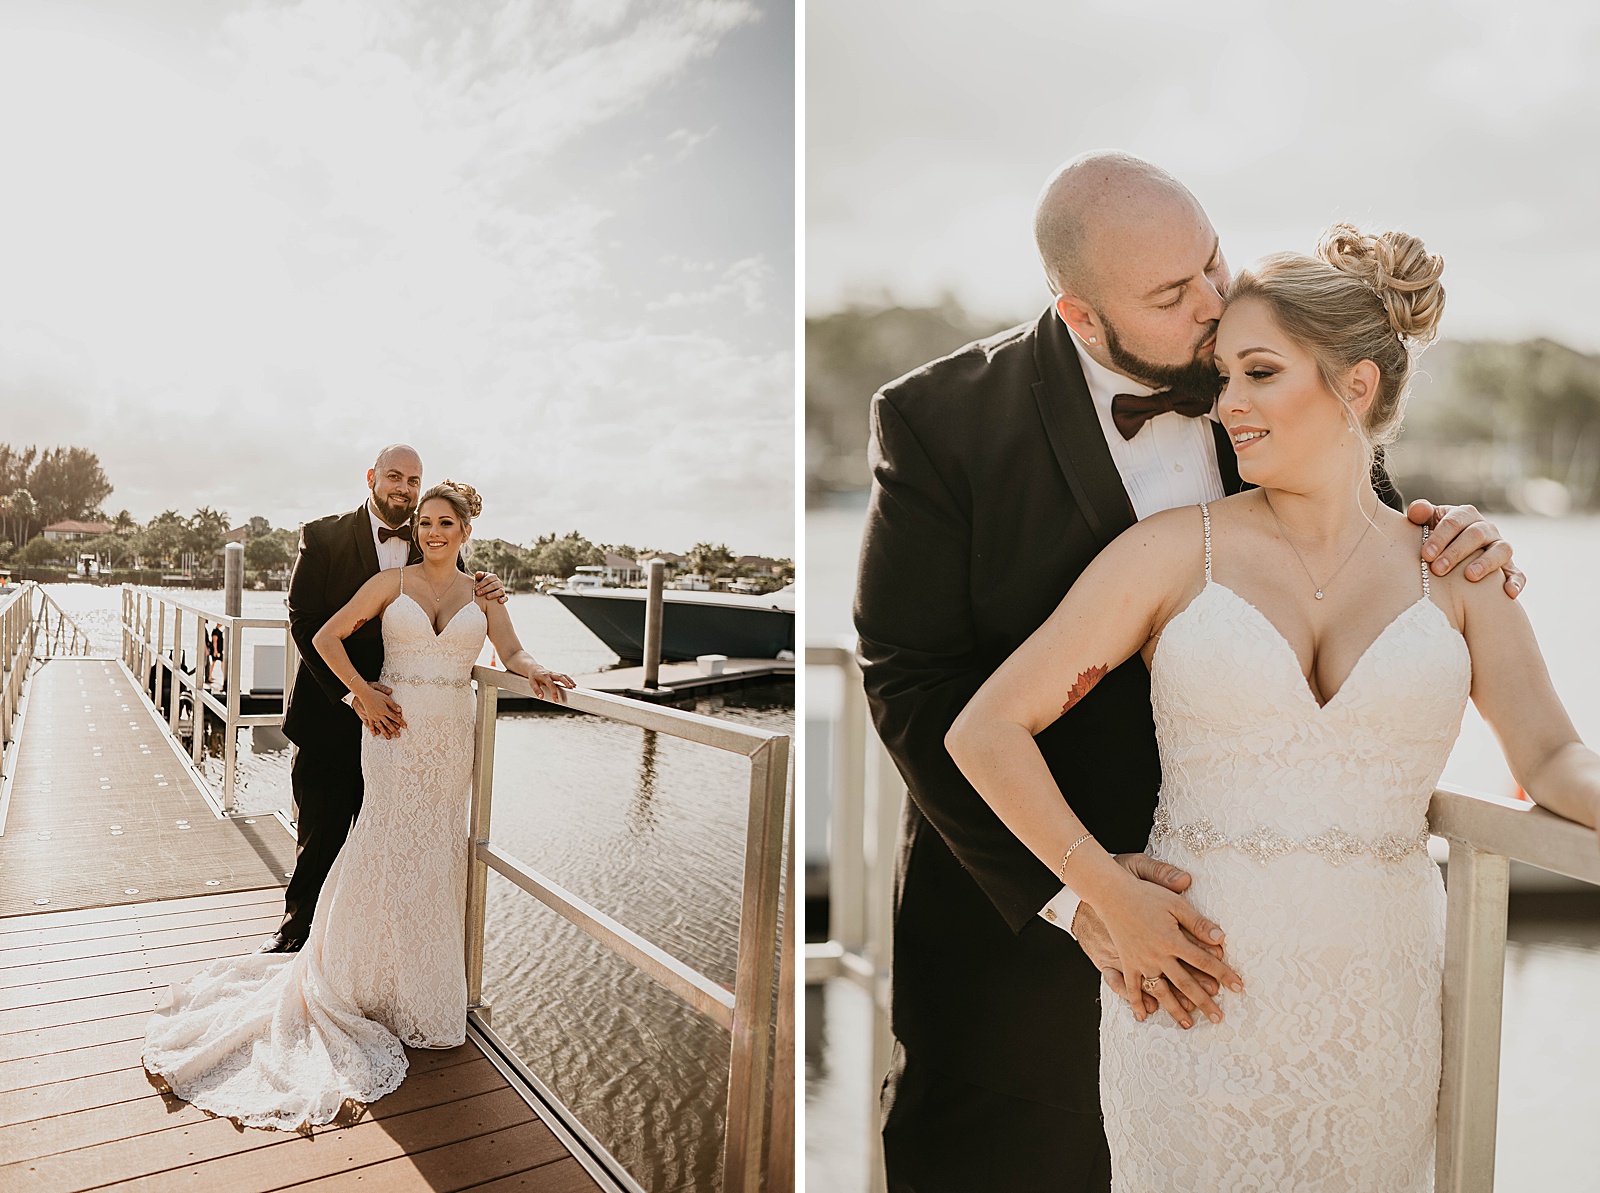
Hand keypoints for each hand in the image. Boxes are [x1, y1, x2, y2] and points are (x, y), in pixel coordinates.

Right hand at [352, 682, 404, 738]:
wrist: (365, 694)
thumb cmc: (376, 695)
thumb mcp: (386, 698)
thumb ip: (393, 705)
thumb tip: (400, 711)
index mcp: (384, 710)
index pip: (394, 717)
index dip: (400, 722)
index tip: (405, 726)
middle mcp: (379, 715)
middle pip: (388, 724)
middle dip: (394, 730)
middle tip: (398, 736)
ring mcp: (373, 717)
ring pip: (380, 726)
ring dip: (385, 732)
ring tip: (388, 738)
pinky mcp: (369, 717)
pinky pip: (371, 725)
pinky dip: (373, 730)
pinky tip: (375, 734)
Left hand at [473, 570, 509, 604]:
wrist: (487, 592)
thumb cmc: (482, 584)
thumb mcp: (480, 579)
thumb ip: (479, 575)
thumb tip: (478, 575)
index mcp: (493, 577)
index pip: (488, 579)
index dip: (482, 583)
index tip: (475, 588)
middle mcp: (499, 582)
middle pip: (493, 585)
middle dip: (485, 589)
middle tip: (478, 593)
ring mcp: (502, 589)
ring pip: (500, 591)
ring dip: (494, 594)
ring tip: (487, 597)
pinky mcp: (504, 596)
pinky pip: (506, 597)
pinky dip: (503, 599)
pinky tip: (499, 601)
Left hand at [524, 664, 575, 702]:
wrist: (534, 668)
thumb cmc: (533, 677)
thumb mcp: (532, 683)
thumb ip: (537, 690)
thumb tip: (541, 697)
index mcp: (544, 676)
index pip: (550, 685)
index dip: (554, 692)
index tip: (556, 700)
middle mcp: (550, 674)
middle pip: (560, 677)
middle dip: (566, 682)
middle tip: (571, 689)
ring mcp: (554, 673)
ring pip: (563, 675)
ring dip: (570, 681)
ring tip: (574, 687)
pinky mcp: (556, 674)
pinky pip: (564, 676)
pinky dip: (569, 680)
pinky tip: (574, 685)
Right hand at [1089, 862, 1243, 1028]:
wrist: (1112, 894)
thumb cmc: (1146, 895)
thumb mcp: (1176, 904)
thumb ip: (1198, 923)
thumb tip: (1221, 938)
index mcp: (1173, 940)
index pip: (1204, 961)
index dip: (1223, 974)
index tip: (1239, 987)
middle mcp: (1158, 956)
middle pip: (1186, 983)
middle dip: (1204, 1001)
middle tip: (1219, 1018)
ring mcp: (1141, 962)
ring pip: (1162, 991)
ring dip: (1176, 1009)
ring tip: (1189, 1024)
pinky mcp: (1127, 962)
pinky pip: (1132, 986)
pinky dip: (1137, 1002)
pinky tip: (1144, 1016)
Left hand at [1407, 500, 1524, 597]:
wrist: (1449, 551)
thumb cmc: (1434, 537)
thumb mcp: (1426, 523)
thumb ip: (1420, 514)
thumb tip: (1418, 510)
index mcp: (1465, 515)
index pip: (1454, 522)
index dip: (1440, 537)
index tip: (1426, 554)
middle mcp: (1486, 529)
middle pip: (1475, 535)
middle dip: (1456, 552)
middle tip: (1438, 569)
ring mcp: (1499, 546)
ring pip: (1500, 550)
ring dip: (1486, 563)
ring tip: (1470, 576)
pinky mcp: (1509, 566)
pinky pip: (1517, 572)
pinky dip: (1515, 581)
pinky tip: (1509, 593)